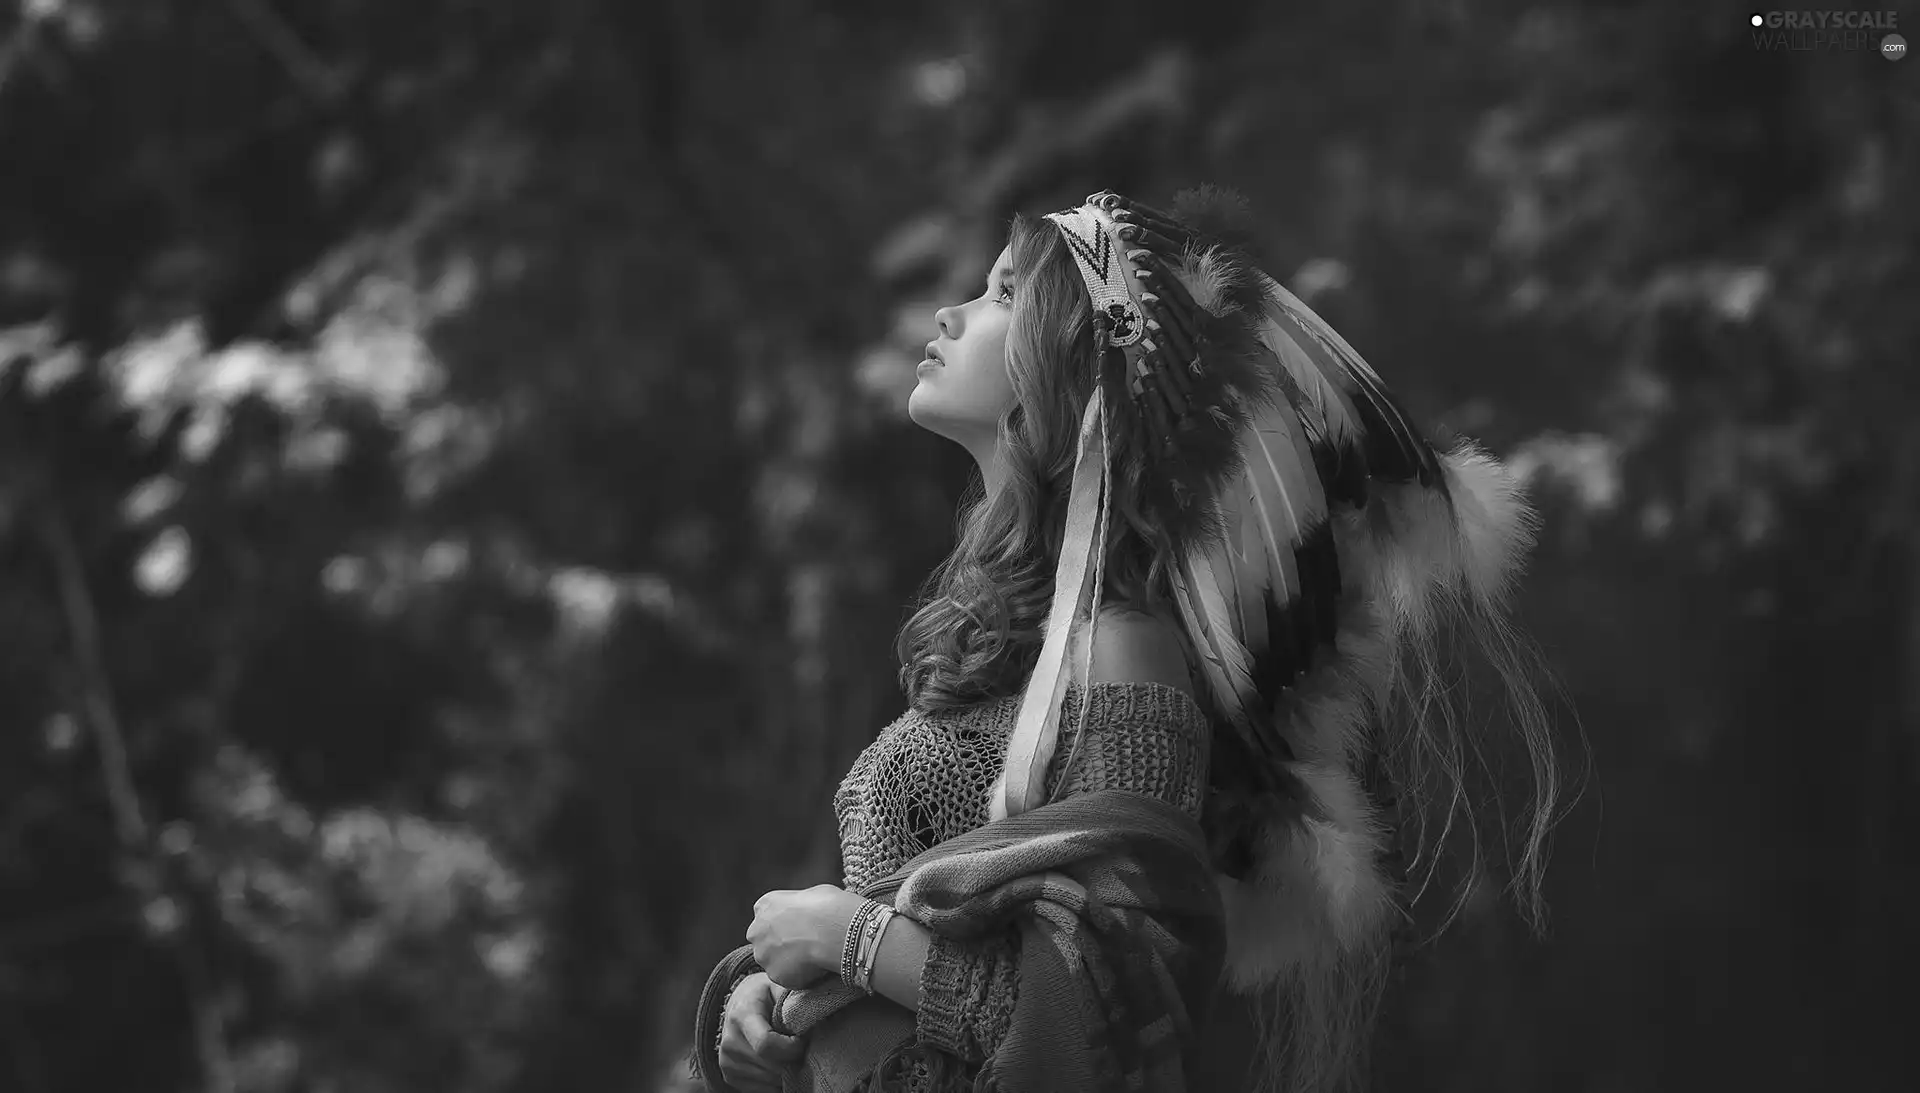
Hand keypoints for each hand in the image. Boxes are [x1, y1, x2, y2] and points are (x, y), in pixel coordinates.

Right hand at [718, 971, 801, 1092]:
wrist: (737, 1004)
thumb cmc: (763, 995)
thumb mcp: (777, 985)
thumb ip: (795, 995)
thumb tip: (815, 1011)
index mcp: (742, 1015)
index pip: (766, 1045)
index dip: (792, 1048)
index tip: (803, 1040)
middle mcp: (730, 1041)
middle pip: (771, 1066)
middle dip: (793, 1061)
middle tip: (801, 1048)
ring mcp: (727, 1062)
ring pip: (770, 1081)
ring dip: (787, 1072)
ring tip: (790, 1054)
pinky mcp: (729, 1076)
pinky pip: (762, 1089)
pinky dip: (776, 1081)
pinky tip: (780, 1063)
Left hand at [746, 883, 866, 989]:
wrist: (833, 931)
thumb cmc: (828, 908)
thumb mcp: (811, 894)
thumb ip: (799, 907)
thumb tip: (809, 914)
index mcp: (765, 905)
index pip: (767, 916)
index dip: (784, 924)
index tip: (798, 928)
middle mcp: (757, 931)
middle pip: (765, 941)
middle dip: (780, 945)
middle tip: (805, 945)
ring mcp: (764, 955)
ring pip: (774, 962)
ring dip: (789, 962)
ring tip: (813, 958)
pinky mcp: (775, 975)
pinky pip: (787, 978)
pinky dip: (799, 976)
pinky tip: (815, 968)